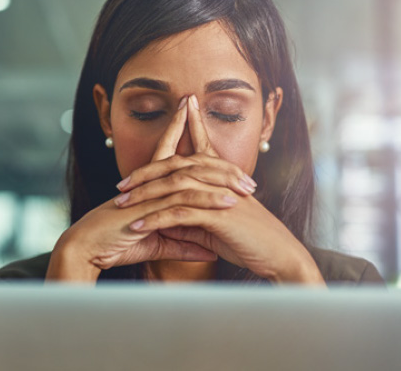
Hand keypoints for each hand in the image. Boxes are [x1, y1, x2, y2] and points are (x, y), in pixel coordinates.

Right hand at [46, 97, 248, 281]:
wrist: (86, 249)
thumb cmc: (114, 244)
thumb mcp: (156, 244)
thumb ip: (184, 244)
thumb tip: (209, 249)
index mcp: (149, 187)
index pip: (170, 155)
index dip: (186, 137)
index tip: (203, 125)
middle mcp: (150, 184)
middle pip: (187, 162)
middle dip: (217, 162)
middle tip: (244, 170)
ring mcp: (148, 194)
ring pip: (189, 179)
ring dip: (220, 181)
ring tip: (246, 186)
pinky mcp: (147, 209)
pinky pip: (181, 202)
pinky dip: (205, 201)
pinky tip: (227, 203)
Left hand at [118, 94, 323, 284]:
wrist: (280, 256)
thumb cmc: (251, 242)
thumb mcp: (215, 228)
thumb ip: (191, 219)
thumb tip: (164, 219)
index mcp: (221, 178)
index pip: (193, 153)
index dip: (173, 143)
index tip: (142, 158)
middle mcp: (219, 180)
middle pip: (174, 166)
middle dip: (144, 174)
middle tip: (120, 184)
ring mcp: (219, 195)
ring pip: (173, 186)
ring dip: (143, 196)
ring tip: (121, 204)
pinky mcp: (217, 214)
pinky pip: (178, 213)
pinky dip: (155, 219)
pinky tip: (137, 227)